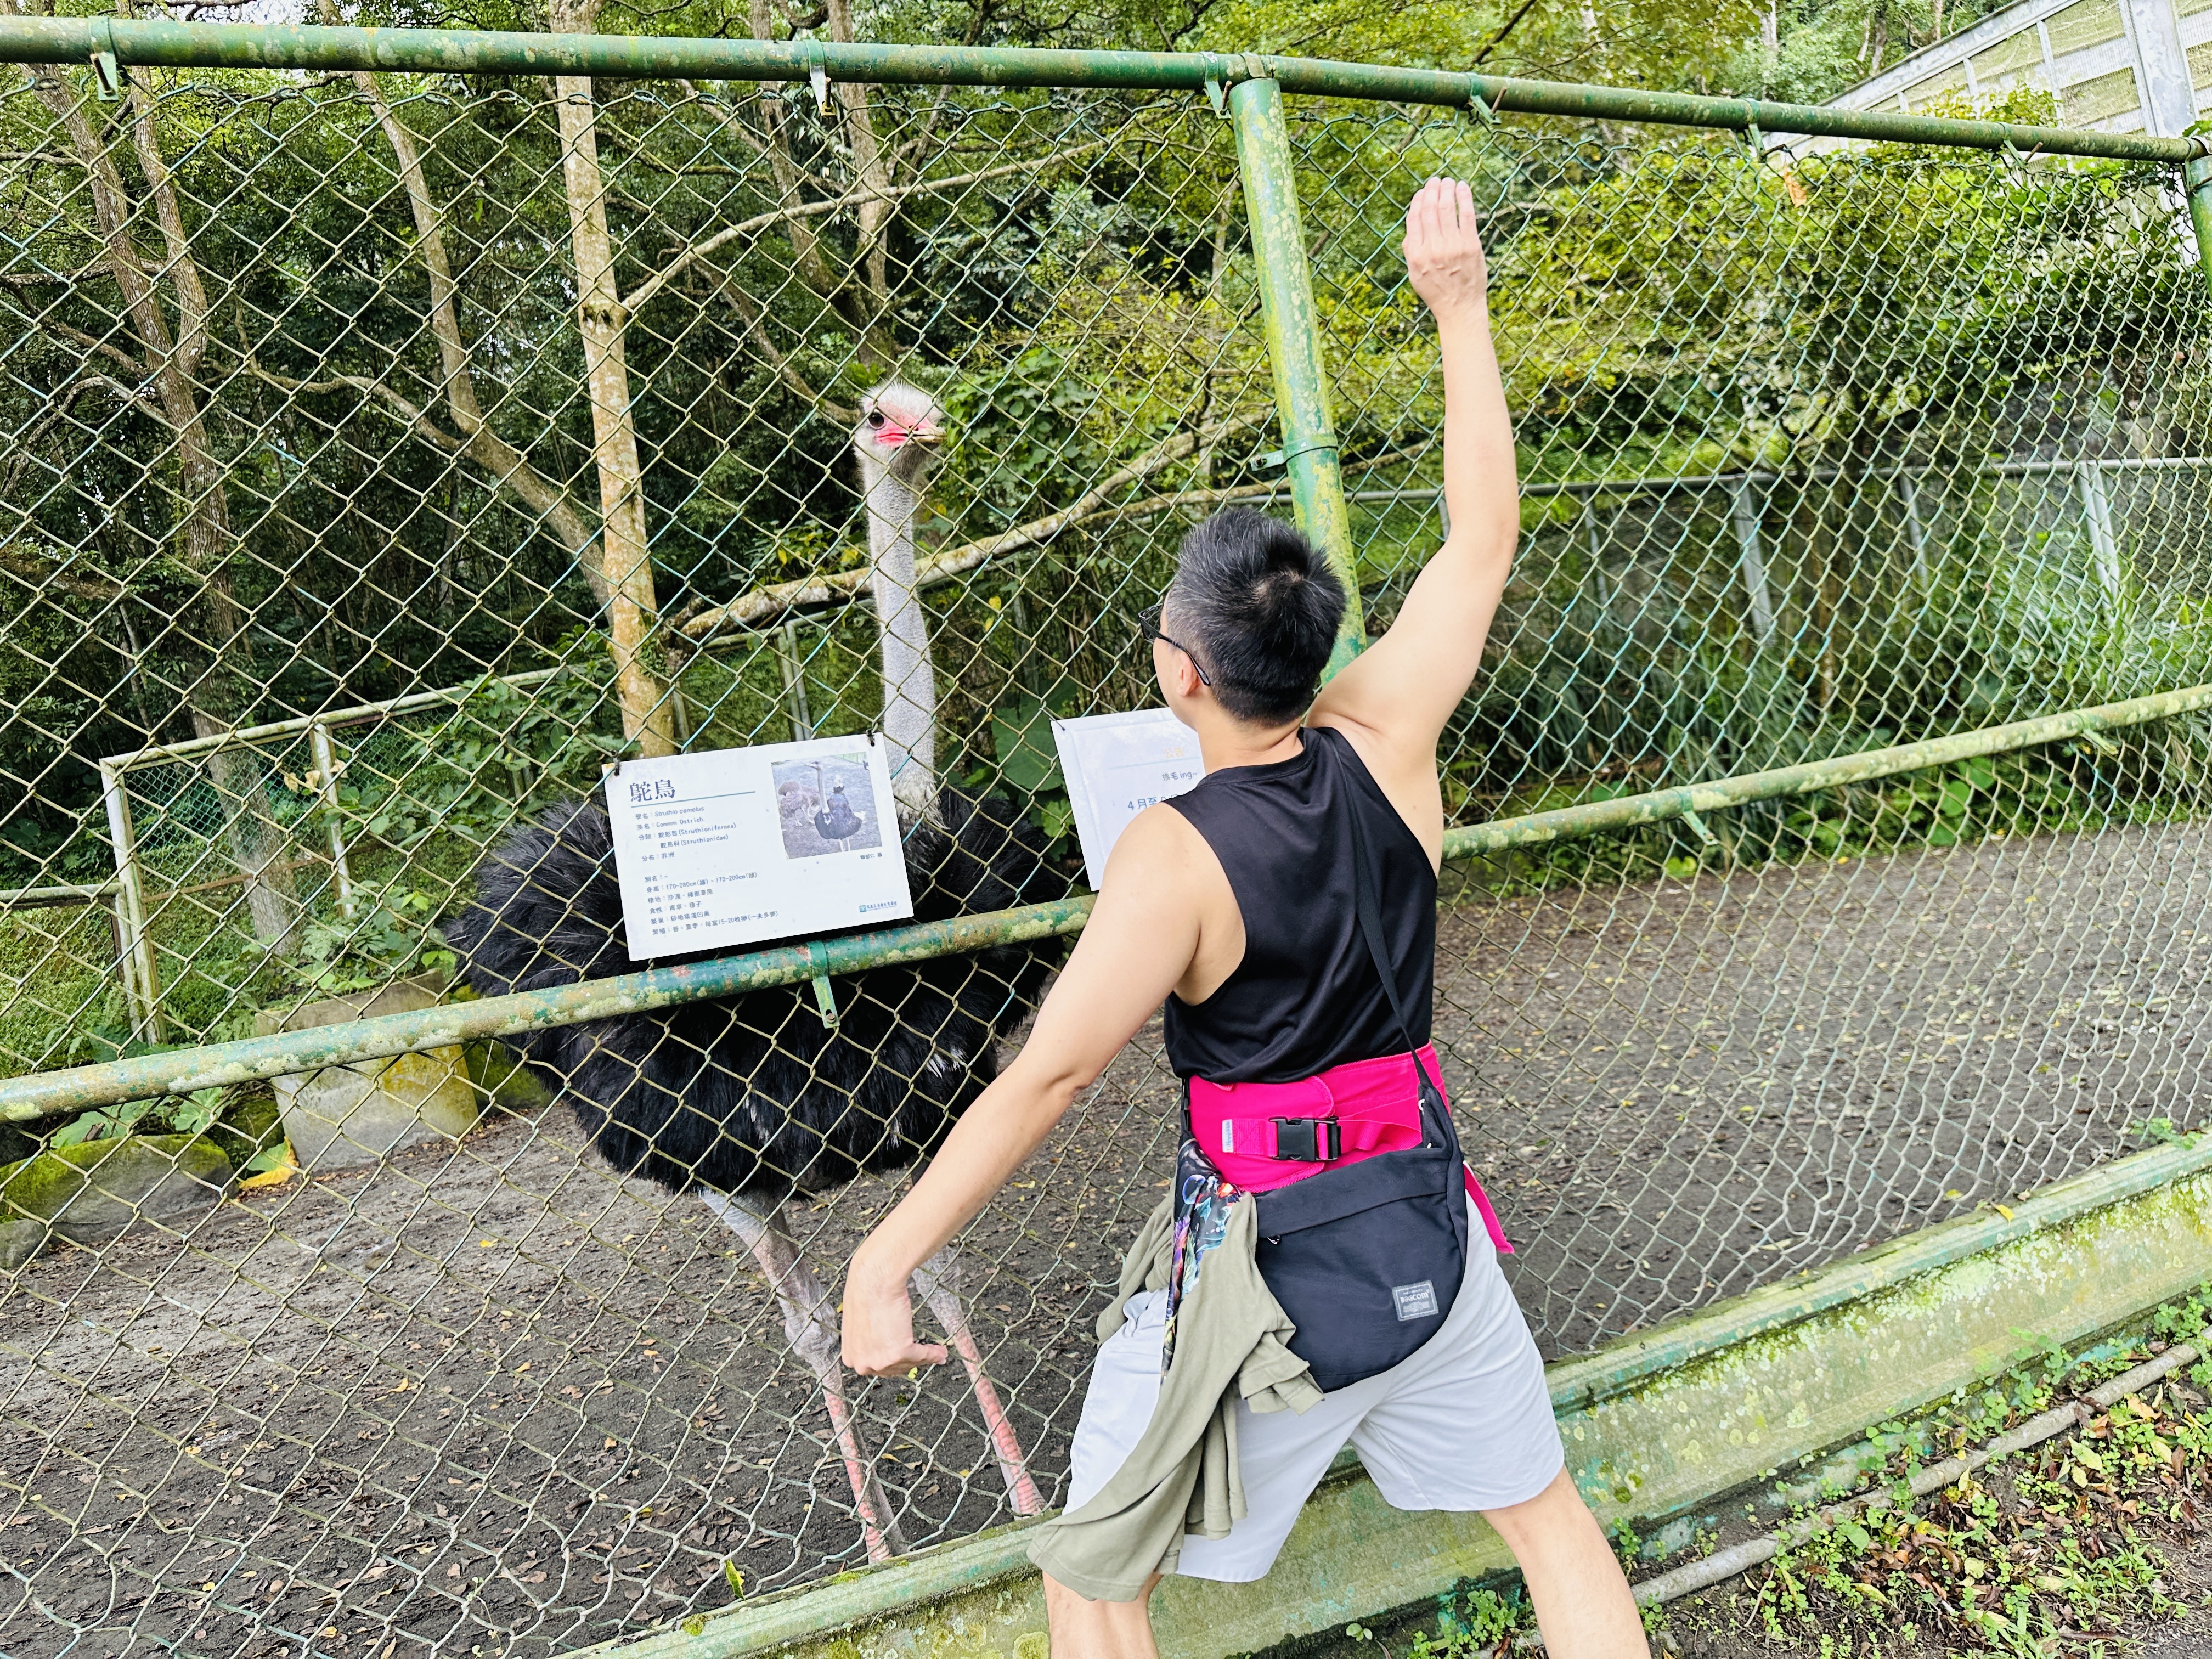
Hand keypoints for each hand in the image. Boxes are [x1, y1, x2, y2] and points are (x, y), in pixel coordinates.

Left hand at [840, 1255, 949, 1377]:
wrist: (874, 1282)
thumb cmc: (866, 1294)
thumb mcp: (862, 1325)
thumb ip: (871, 1340)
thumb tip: (886, 1343)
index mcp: (851, 1357)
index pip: (877, 1367)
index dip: (896, 1363)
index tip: (908, 1360)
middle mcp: (862, 1363)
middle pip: (894, 1369)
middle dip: (912, 1361)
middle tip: (925, 1356)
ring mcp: (880, 1360)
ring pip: (909, 1363)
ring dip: (925, 1357)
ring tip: (937, 1352)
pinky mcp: (898, 1353)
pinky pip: (921, 1355)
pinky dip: (933, 1353)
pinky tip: (939, 1351)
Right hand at [1403, 176, 1488, 323]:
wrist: (1459, 308)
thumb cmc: (1437, 292)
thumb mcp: (1415, 275)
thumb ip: (1411, 252)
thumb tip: (1410, 231)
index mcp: (1416, 255)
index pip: (1414, 219)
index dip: (1418, 201)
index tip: (1422, 192)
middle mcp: (1432, 249)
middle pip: (1430, 210)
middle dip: (1432, 190)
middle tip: (1436, 180)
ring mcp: (1452, 247)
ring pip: (1447, 208)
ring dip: (1447, 190)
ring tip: (1448, 181)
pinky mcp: (1471, 245)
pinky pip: (1466, 215)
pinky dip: (1464, 198)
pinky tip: (1462, 187)